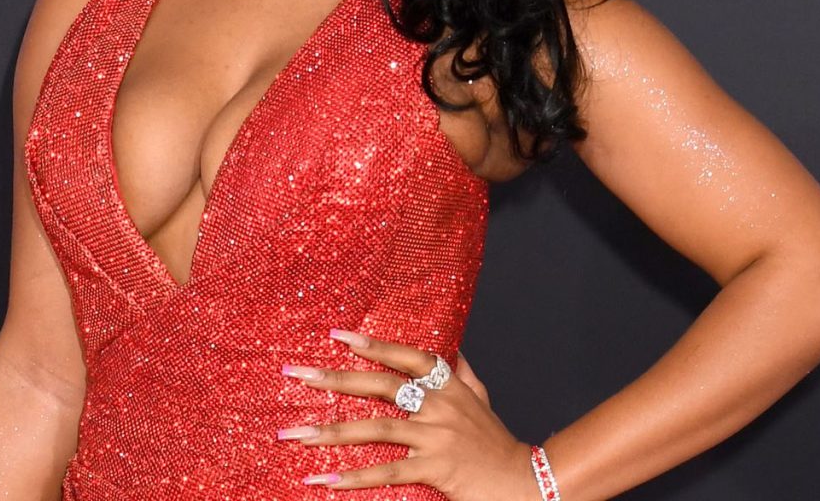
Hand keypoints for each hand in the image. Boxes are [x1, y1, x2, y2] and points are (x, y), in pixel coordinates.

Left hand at [278, 329, 537, 499]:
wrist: (525, 483)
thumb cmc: (495, 440)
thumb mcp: (480, 398)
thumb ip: (459, 371)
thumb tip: (449, 345)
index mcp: (447, 384)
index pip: (406, 356)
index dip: (373, 345)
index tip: (337, 335)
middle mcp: (439, 405)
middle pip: (379, 386)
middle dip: (333, 379)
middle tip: (296, 374)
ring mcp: (436, 437)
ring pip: (375, 429)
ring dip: (330, 432)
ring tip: (295, 434)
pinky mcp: (435, 470)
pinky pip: (388, 471)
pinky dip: (355, 477)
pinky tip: (325, 479)